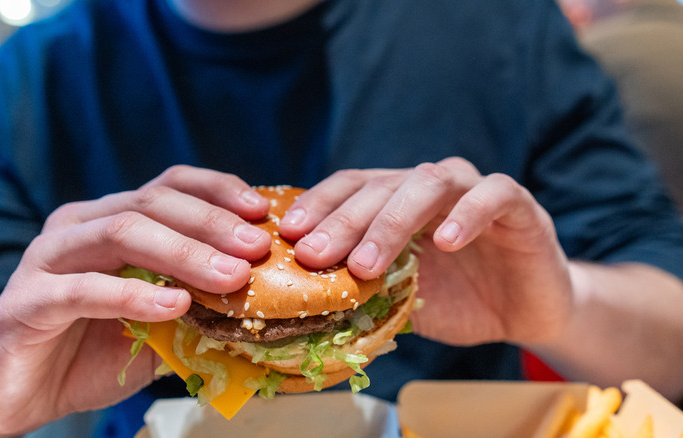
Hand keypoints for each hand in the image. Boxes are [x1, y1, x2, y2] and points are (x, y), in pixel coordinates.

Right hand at [0, 166, 270, 435]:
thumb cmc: (91, 352)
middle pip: (152, 203)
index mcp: (110, 220)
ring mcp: (49, 257)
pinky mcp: (28, 299)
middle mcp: (80, 225)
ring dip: (184, 254)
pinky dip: (135, 296)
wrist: (19, 395)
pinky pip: (85, 289)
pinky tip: (174, 307)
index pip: (169, 185)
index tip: (259, 210)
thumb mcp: (157, 325)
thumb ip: (196, 305)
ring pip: (122, 233)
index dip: (217, 191)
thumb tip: (259, 296)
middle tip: (256, 248)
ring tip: (230, 276)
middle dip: (211, 224)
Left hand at [278, 158, 573, 346]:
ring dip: (391, 222)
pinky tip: (444, 242)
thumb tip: (305, 303)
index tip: (289, 234)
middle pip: (380, 186)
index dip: (319, 205)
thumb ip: (365, 290)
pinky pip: (493, 194)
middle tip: (315, 255)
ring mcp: (473, 191)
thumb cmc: (457, 301)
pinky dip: (467, 214)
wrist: (524, 314)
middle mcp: (430, 187)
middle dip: (343, 222)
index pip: (351, 187)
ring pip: (428, 182)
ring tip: (367, 264)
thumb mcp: (402, 298)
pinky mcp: (518, 206)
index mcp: (397, 201)